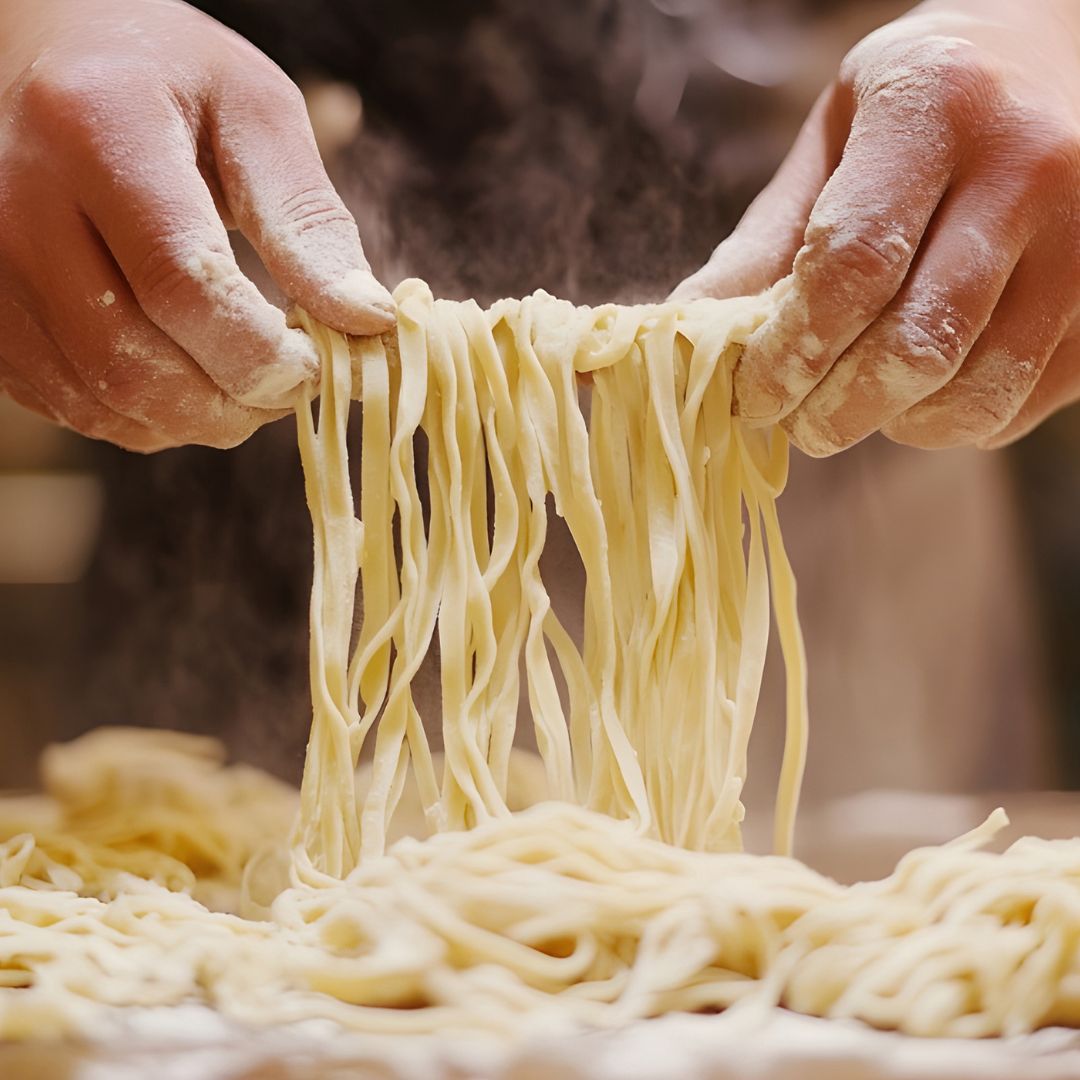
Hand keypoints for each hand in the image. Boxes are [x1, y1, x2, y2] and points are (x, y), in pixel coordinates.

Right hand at [0, 0, 393, 451]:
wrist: (54, 64)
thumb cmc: (170, 82)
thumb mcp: (257, 117)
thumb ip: (309, 222)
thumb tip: (366, 321)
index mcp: (96, 131)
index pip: (182, 284)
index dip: (261, 353)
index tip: (314, 366)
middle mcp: (17, 203)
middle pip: (135, 362)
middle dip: (235, 401)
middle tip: (288, 386)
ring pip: (104, 400)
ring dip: (197, 419)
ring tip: (246, 382)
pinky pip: (75, 407)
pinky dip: (150, 417)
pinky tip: (189, 378)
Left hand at [673, 0, 1079, 454]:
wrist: (1062, 60)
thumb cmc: (921, 110)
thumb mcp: (831, 144)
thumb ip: (763, 243)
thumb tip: (679, 336)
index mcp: (934, 106)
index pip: (851, 266)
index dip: (790, 354)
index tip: (754, 398)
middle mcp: (1030, 164)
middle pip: (916, 342)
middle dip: (838, 410)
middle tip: (801, 425)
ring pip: (979, 389)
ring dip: (900, 425)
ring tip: (861, 406)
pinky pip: (1025, 400)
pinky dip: (960, 422)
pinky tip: (927, 393)